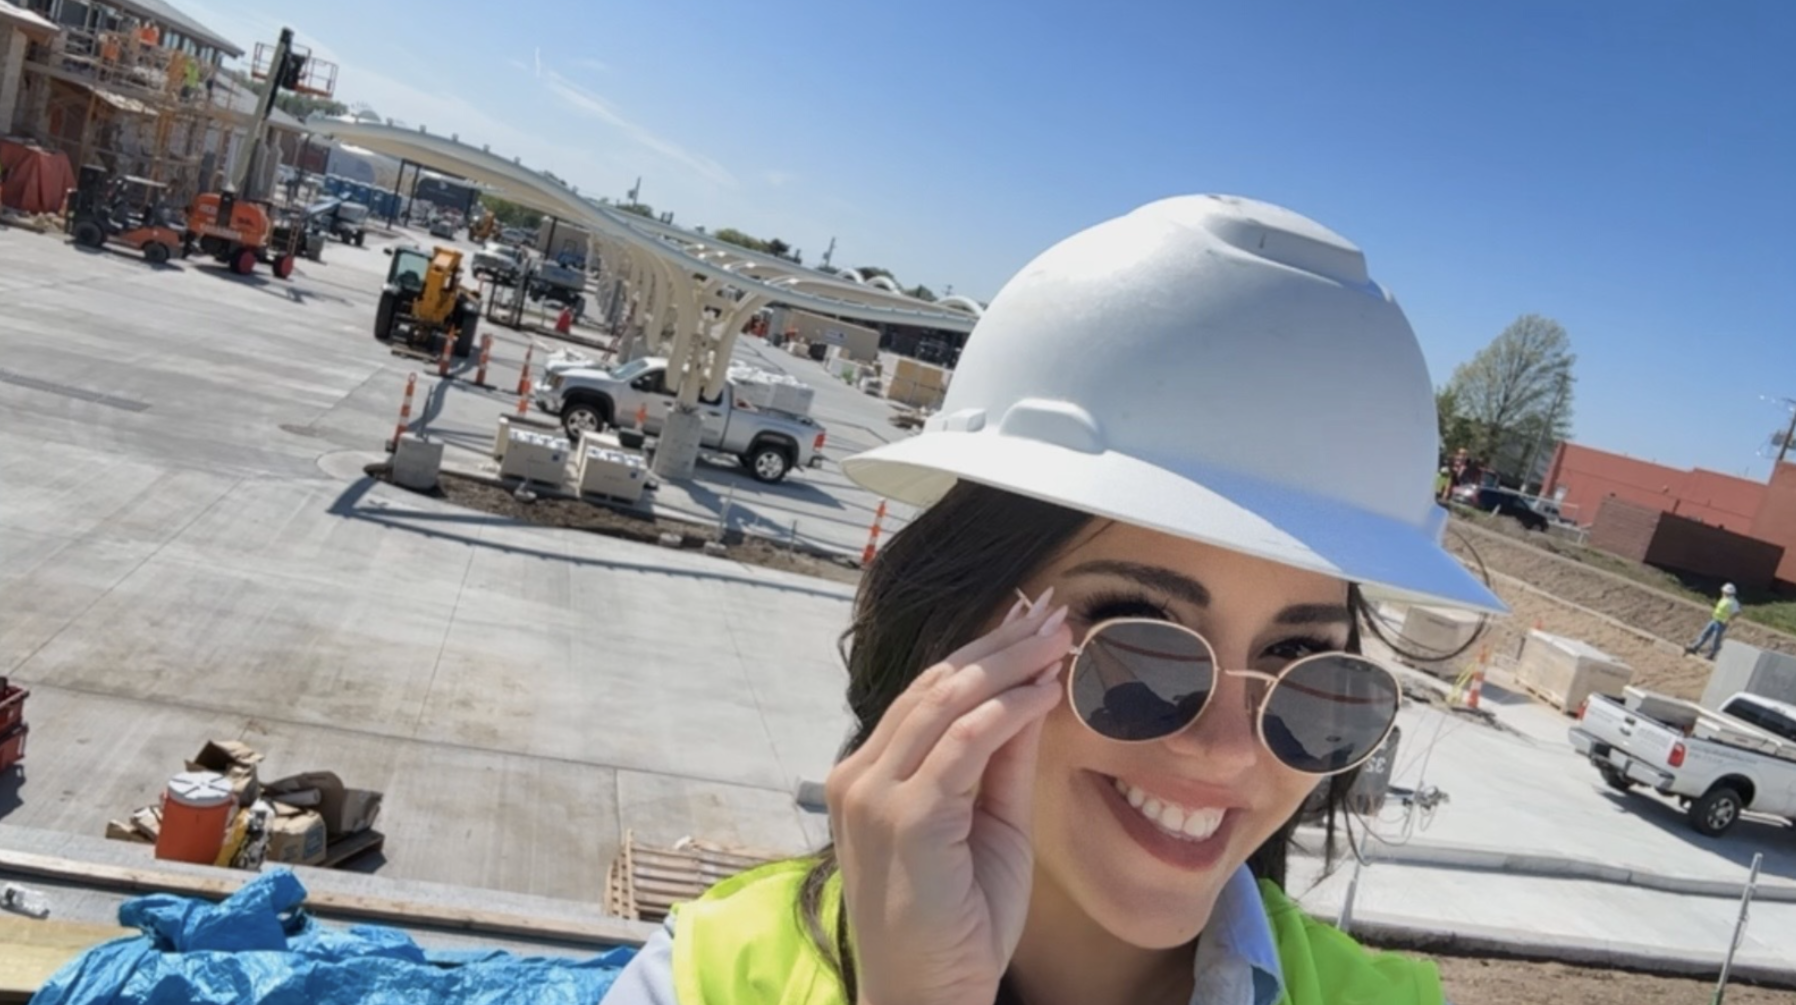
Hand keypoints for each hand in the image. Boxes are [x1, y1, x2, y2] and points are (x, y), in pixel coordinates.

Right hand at [826, 590, 1071, 1004]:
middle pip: (935, 685)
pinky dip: (1009, 709)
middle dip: (1000, 644)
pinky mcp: (904, 816)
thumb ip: (1003, 763)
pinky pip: (964, 743)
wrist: (930, 1000)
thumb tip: (1031, 694)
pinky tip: (1047, 690)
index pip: (927, 695)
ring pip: (946, 701)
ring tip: (1059, 638)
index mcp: (867, 776)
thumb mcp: (991, 827)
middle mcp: (858, 776)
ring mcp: (874, 794)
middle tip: (1053, 613)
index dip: (983, 654)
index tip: (1033, 625)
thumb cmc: (961, 927)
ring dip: (1010, 664)